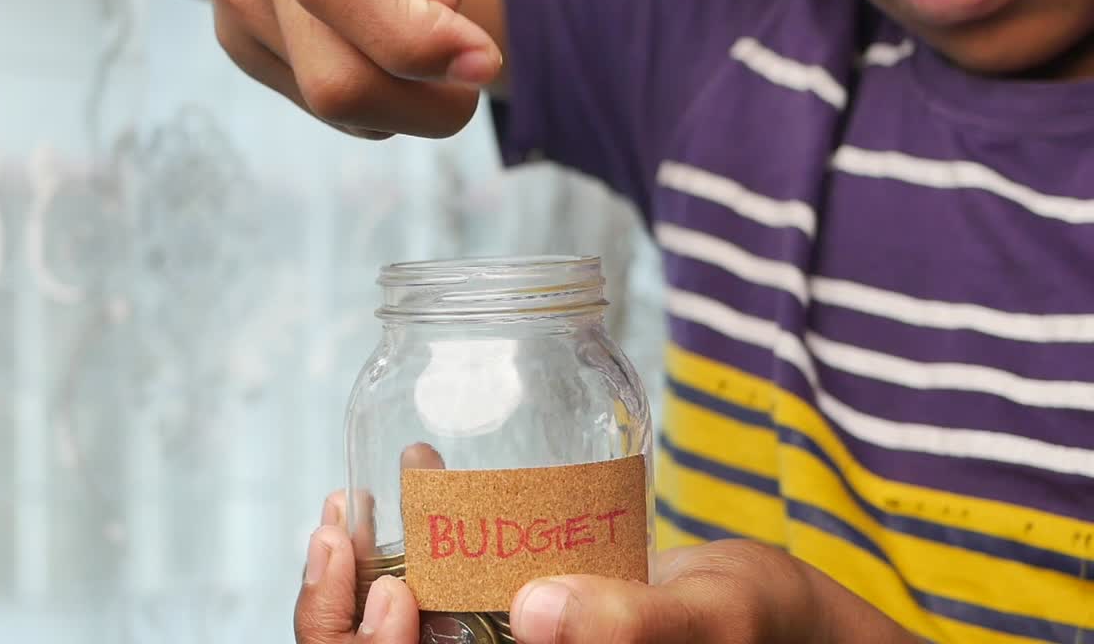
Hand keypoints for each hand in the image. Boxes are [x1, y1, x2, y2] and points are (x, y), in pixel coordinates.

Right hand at [200, 0, 501, 138]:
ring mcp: (238, 3)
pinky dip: (371, 95)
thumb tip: (439, 5)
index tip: (484, 59)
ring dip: (401, 100)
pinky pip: (319, 104)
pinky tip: (384, 43)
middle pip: (335, 80)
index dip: (419, 40)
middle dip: (424, 106)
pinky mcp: (240, 42)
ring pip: (332, 107)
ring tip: (427, 38)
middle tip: (473, 72)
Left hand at [296, 523, 919, 643]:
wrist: (772, 606)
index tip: (383, 589)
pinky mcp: (513, 616)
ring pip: (401, 630)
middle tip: (338, 524)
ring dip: (363, 569)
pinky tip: (415, 481)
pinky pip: (442, 588)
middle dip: (340, 608)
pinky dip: (414, 542)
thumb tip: (537, 614)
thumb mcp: (704, 626)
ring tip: (357, 499)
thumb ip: (631, 626)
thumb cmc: (756, 627)